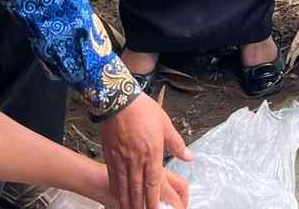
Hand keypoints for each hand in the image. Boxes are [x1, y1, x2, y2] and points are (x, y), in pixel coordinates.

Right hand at [97, 94, 192, 208]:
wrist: (118, 100)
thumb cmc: (142, 110)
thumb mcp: (165, 124)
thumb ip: (177, 144)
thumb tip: (189, 157)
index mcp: (152, 152)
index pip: (154, 182)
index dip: (154, 199)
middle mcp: (136, 159)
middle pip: (138, 188)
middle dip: (140, 204)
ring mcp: (121, 158)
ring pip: (124, 185)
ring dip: (127, 200)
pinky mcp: (110, 155)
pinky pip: (113, 176)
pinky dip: (115, 188)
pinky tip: (117, 195)